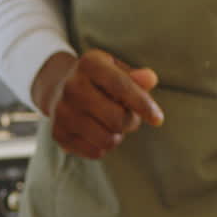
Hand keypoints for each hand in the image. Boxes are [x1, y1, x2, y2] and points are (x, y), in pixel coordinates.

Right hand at [32, 49, 163, 159]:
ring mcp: (61, 111)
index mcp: (90, 64)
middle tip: (127, 116)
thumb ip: (136, 77)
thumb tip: (150, 79)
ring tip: (111, 125)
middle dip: (130, 122)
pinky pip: (95, 152)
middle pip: (117, 118)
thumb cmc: (100, 81)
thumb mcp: (118, 71)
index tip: (158, 119)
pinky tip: (97, 133)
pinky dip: (103, 146)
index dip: (143, 105)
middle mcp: (71, 86)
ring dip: (117, 136)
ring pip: (107, 139)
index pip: (122, 87)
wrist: (60, 90)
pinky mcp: (58, 134)